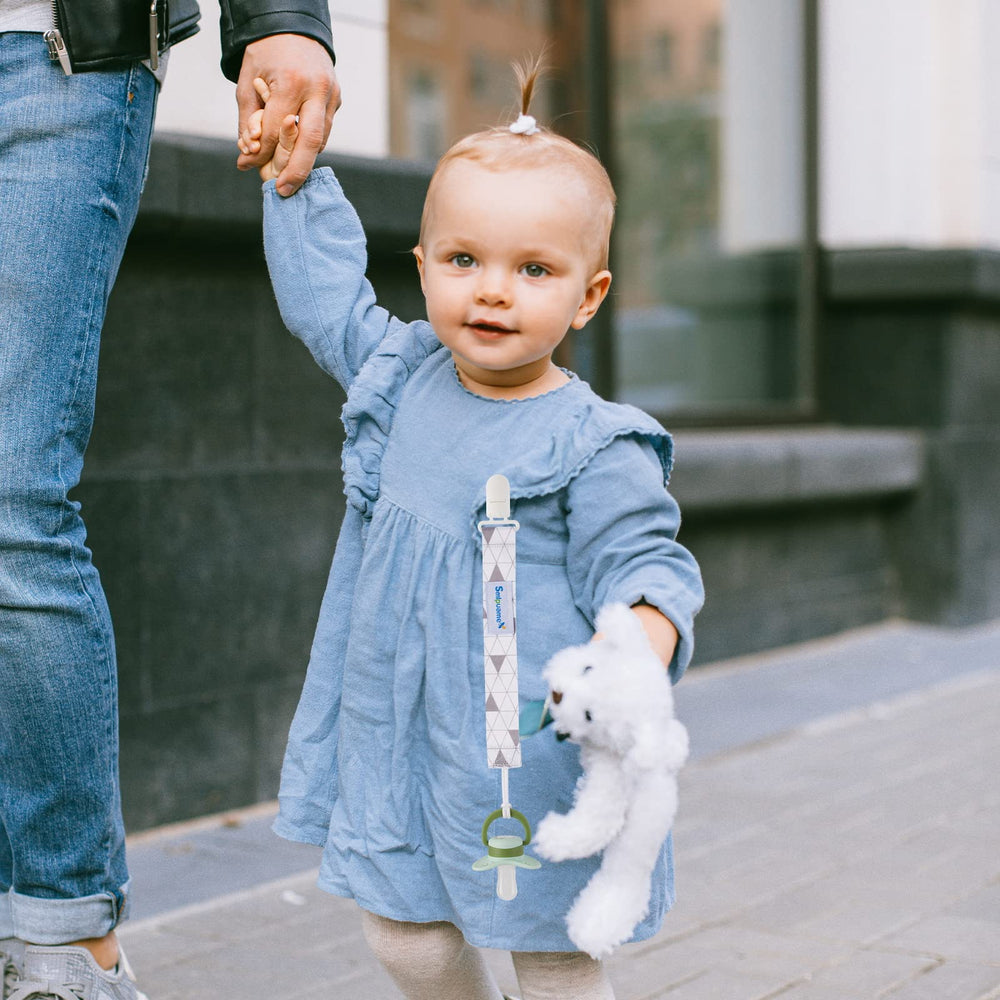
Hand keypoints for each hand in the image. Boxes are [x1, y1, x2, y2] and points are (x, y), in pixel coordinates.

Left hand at [236, 34, 339, 195]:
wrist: (294, 28)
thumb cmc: (266, 54)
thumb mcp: (248, 82)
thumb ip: (247, 121)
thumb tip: (247, 156)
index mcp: (292, 82)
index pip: (275, 129)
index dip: (261, 152)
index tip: (247, 166)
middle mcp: (317, 90)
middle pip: (310, 142)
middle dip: (296, 171)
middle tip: (283, 191)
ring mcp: (332, 96)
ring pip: (320, 140)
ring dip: (302, 158)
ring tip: (286, 174)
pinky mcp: (337, 100)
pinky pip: (323, 130)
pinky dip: (308, 143)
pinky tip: (295, 150)